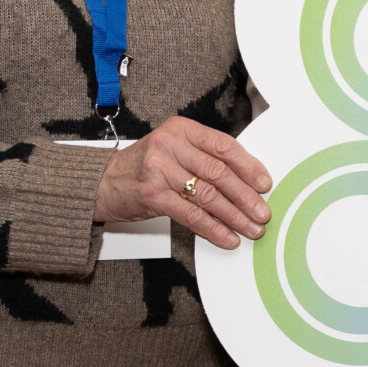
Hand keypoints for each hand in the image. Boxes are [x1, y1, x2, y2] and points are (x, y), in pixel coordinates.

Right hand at [94, 117, 271, 249]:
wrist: (102, 182)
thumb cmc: (144, 167)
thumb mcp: (174, 149)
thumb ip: (205, 157)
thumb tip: (248, 180)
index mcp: (181, 129)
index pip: (223, 146)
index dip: (248, 166)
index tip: (265, 184)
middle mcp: (169, 145)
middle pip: (218, 172)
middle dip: (245, 196)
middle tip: (262, 212)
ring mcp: (159, 170)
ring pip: (207, 195)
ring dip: (234, 216)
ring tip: (251, 229)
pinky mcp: (152, 196)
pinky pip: (191, 215)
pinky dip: (213, 229)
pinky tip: (227, 237)